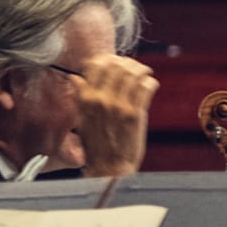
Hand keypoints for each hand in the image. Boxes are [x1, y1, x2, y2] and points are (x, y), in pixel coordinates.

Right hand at [74, 54, 157, 178]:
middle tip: (134, 67)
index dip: (108, 59)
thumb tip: (75, 77)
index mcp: (86, 99)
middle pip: (116, 65)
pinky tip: (150, 85)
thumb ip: (80, 96)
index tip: (115, 62)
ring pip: (133, 73)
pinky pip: (146, 86)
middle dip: (127, 62)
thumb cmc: (96, 144)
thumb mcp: (81, 119)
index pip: (96, 65)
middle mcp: (100, 99)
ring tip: (145, 73)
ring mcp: (118, 105)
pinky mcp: (135, 113)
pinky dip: (150, 82)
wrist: (109, 166)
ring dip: (142, 69)